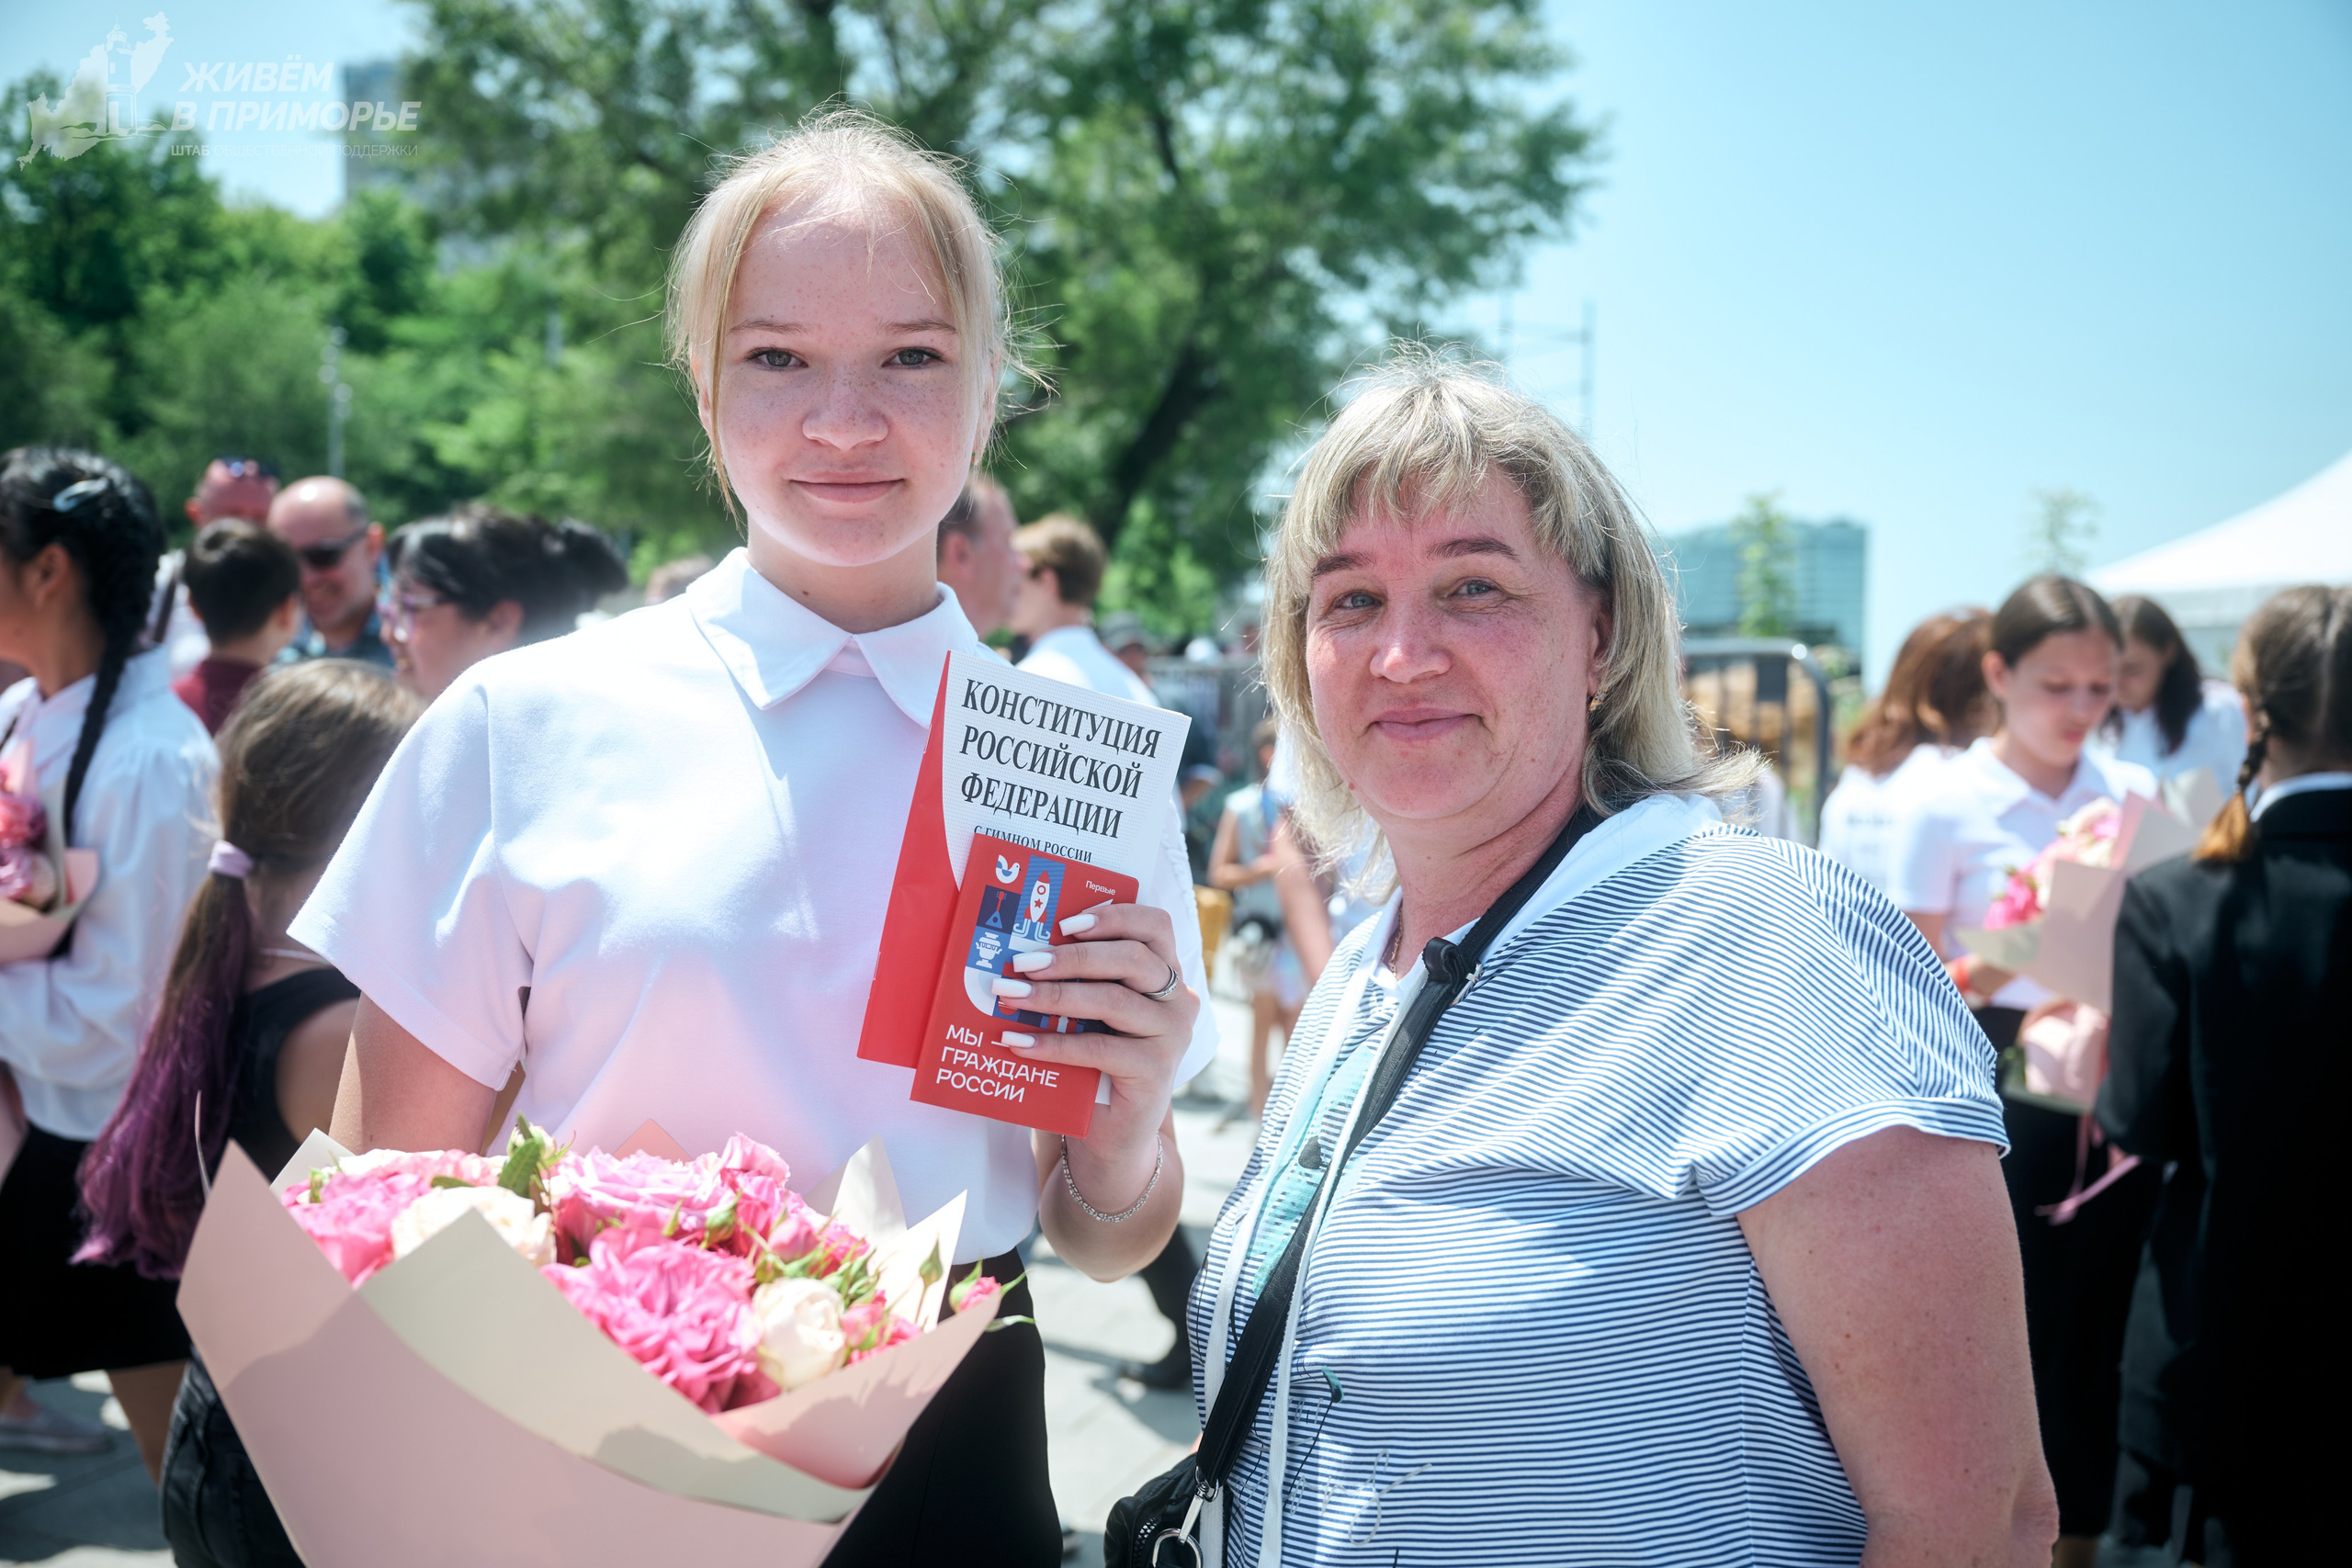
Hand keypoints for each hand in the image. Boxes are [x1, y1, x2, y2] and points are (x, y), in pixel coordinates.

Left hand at [991, 901, 1198, 1207]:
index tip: (1065, 922)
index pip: (1155, 925)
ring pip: (1112, 1001)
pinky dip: (1053, 1044)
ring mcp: (1172, 1036)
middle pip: (1132, 958)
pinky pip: (1099, 1048)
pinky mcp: (1156, 1071)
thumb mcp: (1092, 1013)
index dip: (1114, 916)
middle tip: (1023, 962)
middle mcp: (1179, 1000)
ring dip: (1055, 996)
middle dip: (1072, 956)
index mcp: (1167, 973)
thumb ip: (1081, 980)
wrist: (1112, 1133)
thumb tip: (1025, 948)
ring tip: (1010, 996)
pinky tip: (1018, 1042)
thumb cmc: (1095, 1062)